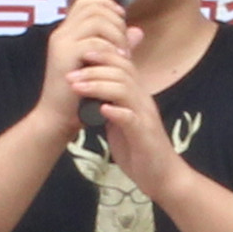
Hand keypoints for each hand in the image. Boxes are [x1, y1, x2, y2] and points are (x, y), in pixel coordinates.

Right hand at [37, 0, 129, 131]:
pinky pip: (93, 42)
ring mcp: (62, 43)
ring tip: (123, 53)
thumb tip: (138, 31)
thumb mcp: (103, 65)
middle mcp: (62, 33)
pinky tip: (119, 61)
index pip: (86, 3)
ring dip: (116, 35)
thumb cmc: (78, 95)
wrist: (57, 118)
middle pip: (93, 7)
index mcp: (67, 33)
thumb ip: (118, 46)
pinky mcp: (65, 56)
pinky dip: (111, 49)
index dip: (107, 4)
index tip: (122, 19)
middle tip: (125, 43)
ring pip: (96, 21)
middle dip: (116, 21)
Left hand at [65, 25, 189, 201]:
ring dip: (98, 86)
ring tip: (77, 87)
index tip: (81, 55)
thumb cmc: (140, 149)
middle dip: (94, 69)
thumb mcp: (122, 121)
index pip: (123, 65)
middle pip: (122, 72)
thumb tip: (92, 92)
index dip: (103, 56)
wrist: (162, 177)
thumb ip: (111, 104)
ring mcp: (145, 117)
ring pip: (124, 90)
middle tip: (70, 75)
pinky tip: (100, 109)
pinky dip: (115, 111)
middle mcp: (143, 102)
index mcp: (138, 97)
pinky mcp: (144, 135)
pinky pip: (131, 118)